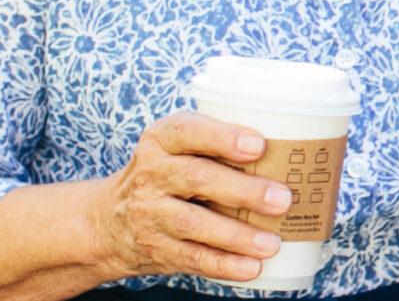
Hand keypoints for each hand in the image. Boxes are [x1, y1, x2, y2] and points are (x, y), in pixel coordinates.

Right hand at [89, 112, 293, 282]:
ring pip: (194, 223)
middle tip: (282, 199)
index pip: (187, 131)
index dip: (222, 137)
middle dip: (242, 190)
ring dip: (237, 235)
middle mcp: (151, 174)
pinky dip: (223, 265)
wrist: (110, 221)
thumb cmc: (166, 175)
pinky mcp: (156, 248)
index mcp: (161, 141)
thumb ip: (218, 146)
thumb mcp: (177, 149)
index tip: (258, 145)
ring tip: (272, 243)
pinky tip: (251, 267)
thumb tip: (288, 155)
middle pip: (196, 178)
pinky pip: (192, 258)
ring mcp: (150, 214)